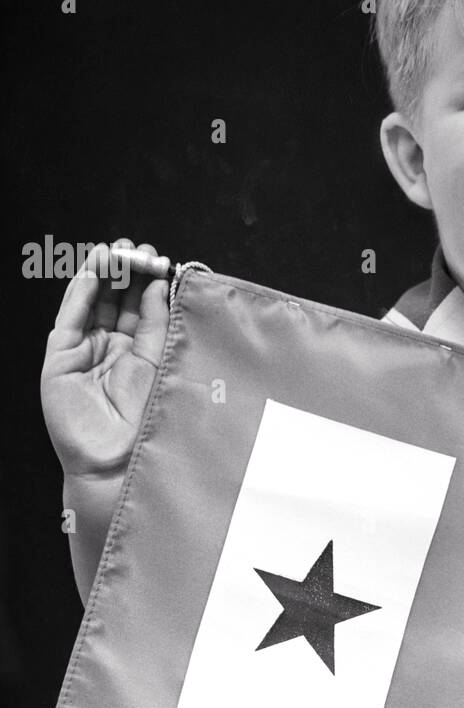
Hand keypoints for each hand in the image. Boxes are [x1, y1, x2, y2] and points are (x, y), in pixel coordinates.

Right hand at [40, 240, 170, 477]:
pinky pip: (70, 319)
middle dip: (124, 272)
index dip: (145, 282)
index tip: (160, 259)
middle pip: (112, 300)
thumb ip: (155, 322)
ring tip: (118, 251)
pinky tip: (93, 270)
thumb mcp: (157, 360)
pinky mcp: (59, 360)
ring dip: (102, 274)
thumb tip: (159, 284)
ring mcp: (82, 352)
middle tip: (138, 249)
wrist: (122, 458)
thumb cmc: (145, 417)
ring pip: (89, 303)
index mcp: (133, 351)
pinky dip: (80, 292)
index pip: (136, 307)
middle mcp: (107, 348)